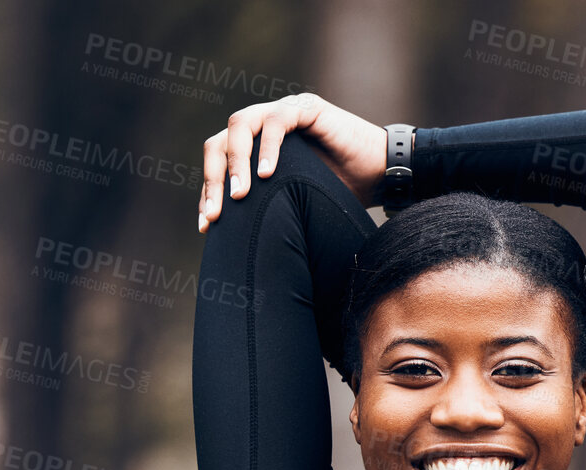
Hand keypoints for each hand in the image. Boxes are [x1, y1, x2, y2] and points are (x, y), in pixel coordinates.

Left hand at [198, 93, 387, 231]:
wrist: (380, 176)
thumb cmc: (337, 193)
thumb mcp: (290, 206)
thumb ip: (262, 210)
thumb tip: (230, 245)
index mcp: (252, 148)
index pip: (217, 166)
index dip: (207, 193)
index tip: (206, 227)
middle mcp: (261, 126)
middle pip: (220, 143)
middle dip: (213, 179)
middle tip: (216, 214)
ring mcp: (282, 113)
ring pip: (240, 125)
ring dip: (235, 162)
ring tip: (239, 194)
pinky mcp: (305, 108)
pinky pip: (276, 120)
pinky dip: (267, 146)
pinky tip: (266, 174)